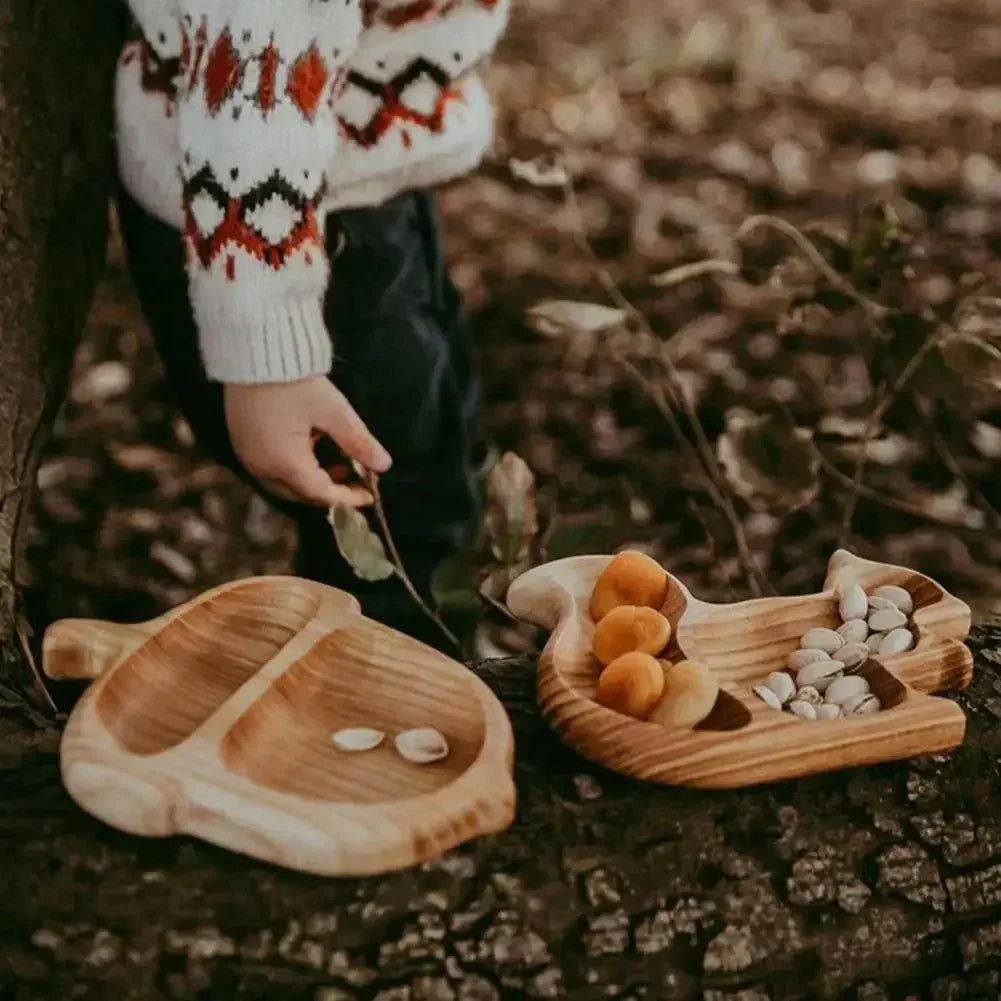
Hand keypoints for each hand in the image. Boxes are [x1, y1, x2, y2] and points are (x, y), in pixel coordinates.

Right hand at [224, 377, 390, 506]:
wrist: (252, 351)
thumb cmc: (293, 382)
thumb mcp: (333, 411)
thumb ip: (357, 442)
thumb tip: (384, 465)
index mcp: (285, 463)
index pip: (321, 494)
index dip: (347, 498)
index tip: (369, 495)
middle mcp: (262, 466)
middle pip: (300, 494)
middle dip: (329, 493)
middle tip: (354, 482)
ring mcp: (247, 455)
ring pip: (283, 484)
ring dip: (310, 481)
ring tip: (337, 465)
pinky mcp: (240, 441)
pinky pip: (268, 468)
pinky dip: (292, 468)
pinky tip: (309, 447)